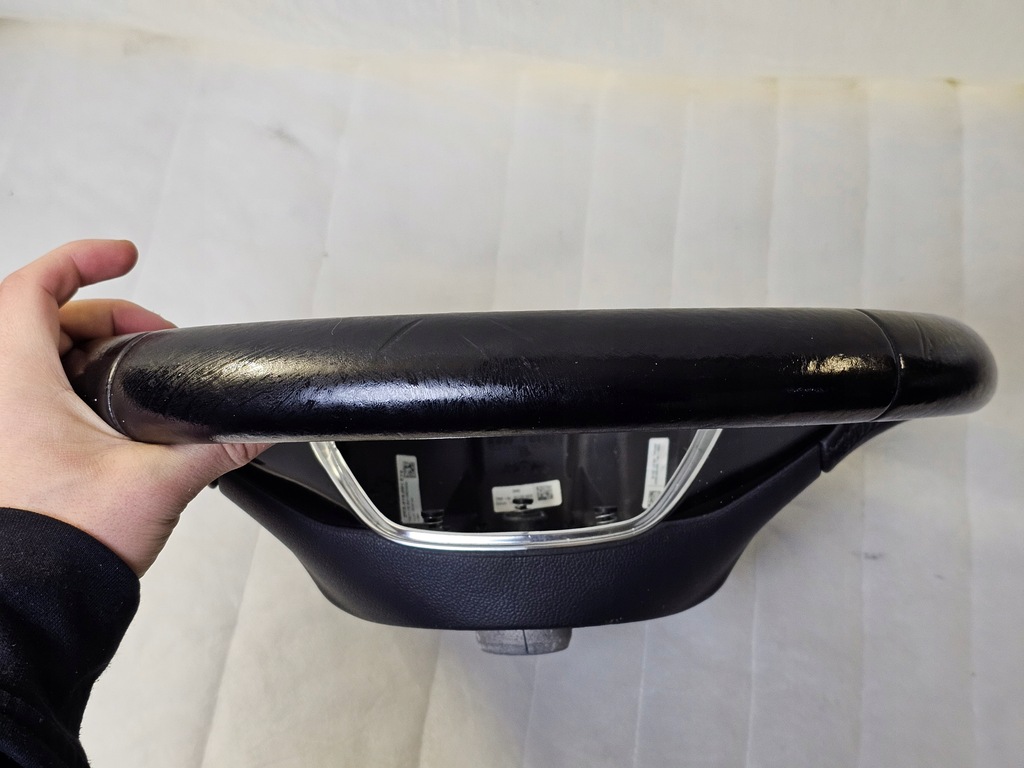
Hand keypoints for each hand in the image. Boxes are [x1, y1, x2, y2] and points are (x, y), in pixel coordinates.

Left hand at [0, 240, 267, 575]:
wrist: (33, 605)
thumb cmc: (61, 546)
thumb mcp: (158, 482)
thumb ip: (216, 448)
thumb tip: (254, 431)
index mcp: (16, 384)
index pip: (34, 287)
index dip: (82, 258)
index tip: (126, 257)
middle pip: (43, 316)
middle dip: (108, 315)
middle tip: (154, 336)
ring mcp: (2, 424)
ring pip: (36, 353)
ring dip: (89, 348)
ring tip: (137, 371)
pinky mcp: (11, 450)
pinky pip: (33, 390)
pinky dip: (73, 382)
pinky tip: (113, 410)